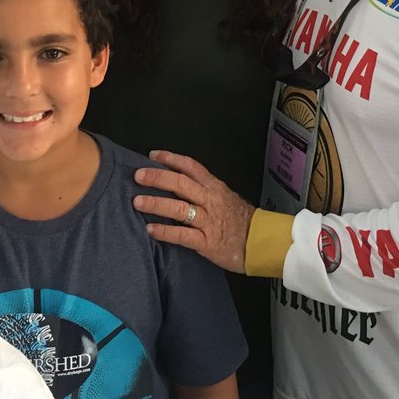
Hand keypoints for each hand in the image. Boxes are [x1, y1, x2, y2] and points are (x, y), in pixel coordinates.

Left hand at [132, 150, 255, 273]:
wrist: (261, 243)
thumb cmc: (243, 221)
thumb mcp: (226, 198)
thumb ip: (206, 191)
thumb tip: (180, 185)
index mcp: (214, 187)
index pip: (191, 167)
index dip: (171, 159)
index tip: (153, 155)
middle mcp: (210, 200)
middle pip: (180, 183)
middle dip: (157, 178)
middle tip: (138, 176)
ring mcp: (208, 221)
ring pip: (178, 208)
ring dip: (156, 203)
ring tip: (138, 202)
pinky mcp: (206, 242)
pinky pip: (182, 235)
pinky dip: (164, 232)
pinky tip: (150, 230)